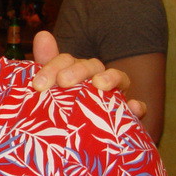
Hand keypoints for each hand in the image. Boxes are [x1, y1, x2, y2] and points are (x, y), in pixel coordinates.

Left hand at [30, 31, 144, 118]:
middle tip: (63, 81)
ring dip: (111, 78)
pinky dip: (138, 106)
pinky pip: (138, 108)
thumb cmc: (60, 109)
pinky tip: (134, 107)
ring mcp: (115, 94)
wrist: (74, 142)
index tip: (37, 85)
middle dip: (77, 71)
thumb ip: (45, 63)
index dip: (52, 68)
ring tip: (99, 84)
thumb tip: (42, 34)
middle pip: (91, 66)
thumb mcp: (48, 88)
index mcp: (75, 70)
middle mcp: (96, 78)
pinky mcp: (127, 115)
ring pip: (120, 78)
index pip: (66, 60)